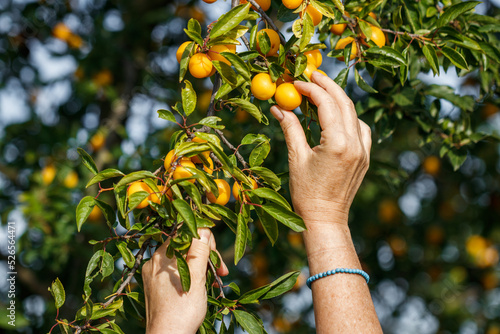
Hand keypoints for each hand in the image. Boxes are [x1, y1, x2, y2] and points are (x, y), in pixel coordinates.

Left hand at [142, 229, 227, 333]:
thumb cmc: (182, 310)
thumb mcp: (197, 276)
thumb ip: (200, 250)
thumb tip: (203, 229)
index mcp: (163, 256)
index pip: (186, 233)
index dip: (205, 240)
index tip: (215, 257)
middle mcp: (155, 262)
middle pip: (186, 246)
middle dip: (206, 256)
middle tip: (221, 271)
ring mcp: (154, 275)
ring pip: (183, 260)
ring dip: (201, 267)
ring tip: (213, 282)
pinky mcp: (156, 287)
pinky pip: (177, 273)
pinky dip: (190, 276)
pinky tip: (201, 287)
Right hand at [270, 71, 370, 224]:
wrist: (326, 220)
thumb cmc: (307, 194)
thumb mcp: (296, 158)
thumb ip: (290, 128)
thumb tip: (278, 106)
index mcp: (338, 144)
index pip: (327, 104)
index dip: (311, 88)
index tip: (296, 82)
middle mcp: (356, 144)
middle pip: (344, 103)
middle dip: (327, 85)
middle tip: (311, 74)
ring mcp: (364, 151)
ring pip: (354, 113)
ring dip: (338, 99)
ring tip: (320, 90)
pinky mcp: (365, 157)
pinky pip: (360, 128)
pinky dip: (347, 116)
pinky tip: (334, 115)